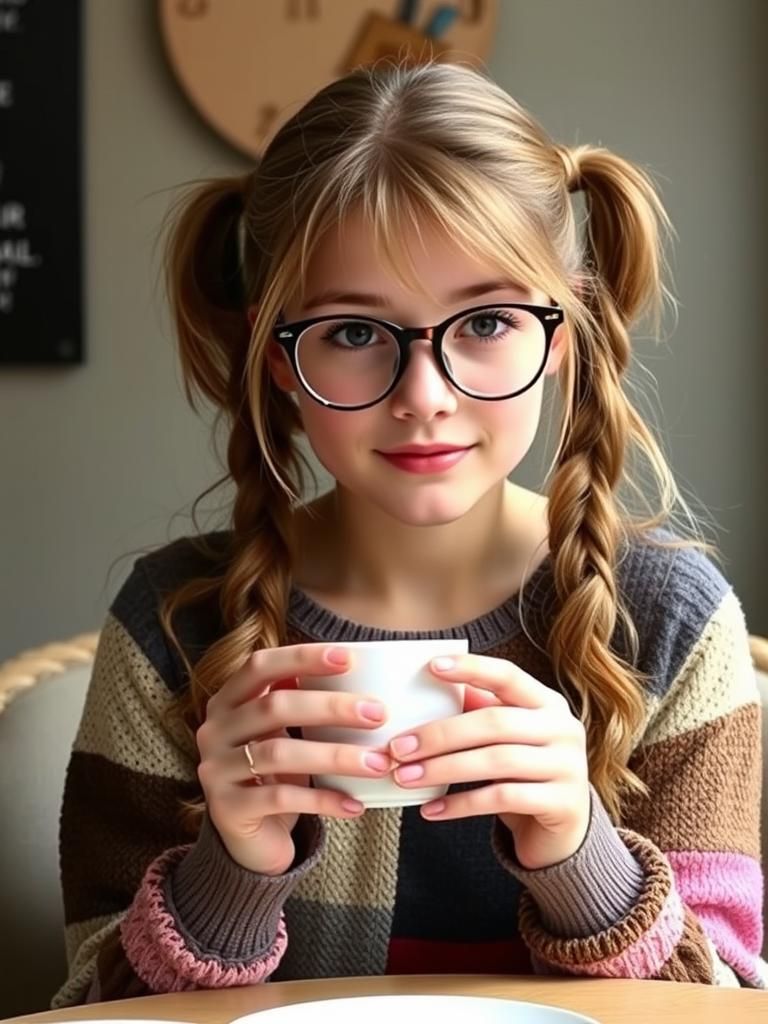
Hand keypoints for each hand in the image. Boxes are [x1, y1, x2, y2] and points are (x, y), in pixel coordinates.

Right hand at [196, 644, 391, 875]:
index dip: (301, 657)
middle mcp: (214, 730)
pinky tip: (354, 804)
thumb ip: (302, 703)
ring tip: (378, 763)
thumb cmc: (275, 775)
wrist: (249, 838)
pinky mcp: (227, 809)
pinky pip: (281, 799)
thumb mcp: (282, 733)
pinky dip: (322, 800)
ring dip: (335, 756)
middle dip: (331, 707)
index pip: (260, 666)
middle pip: (274, 707)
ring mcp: (216, 770)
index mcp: (227, 701)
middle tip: (378, 714)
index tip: (347, 658)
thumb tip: (358, 674)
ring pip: (279, 754)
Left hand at [388, 653, 589, 869]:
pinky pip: (501, 799)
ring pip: (496, 761)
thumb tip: (427, 687)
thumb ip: (479, 711)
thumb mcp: (507, 738)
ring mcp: (568, 767)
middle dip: (440, 734)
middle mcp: (564, 729)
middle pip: (495, 723)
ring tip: (405, 777)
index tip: (431, 665)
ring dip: (443, 769)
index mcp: (548, 703)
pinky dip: (460, 804)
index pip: (508, 676)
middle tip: (398, 747)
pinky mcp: (562, 804)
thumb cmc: (524, 774)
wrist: (564, 831)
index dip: (471, 668)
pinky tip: (430, 810)